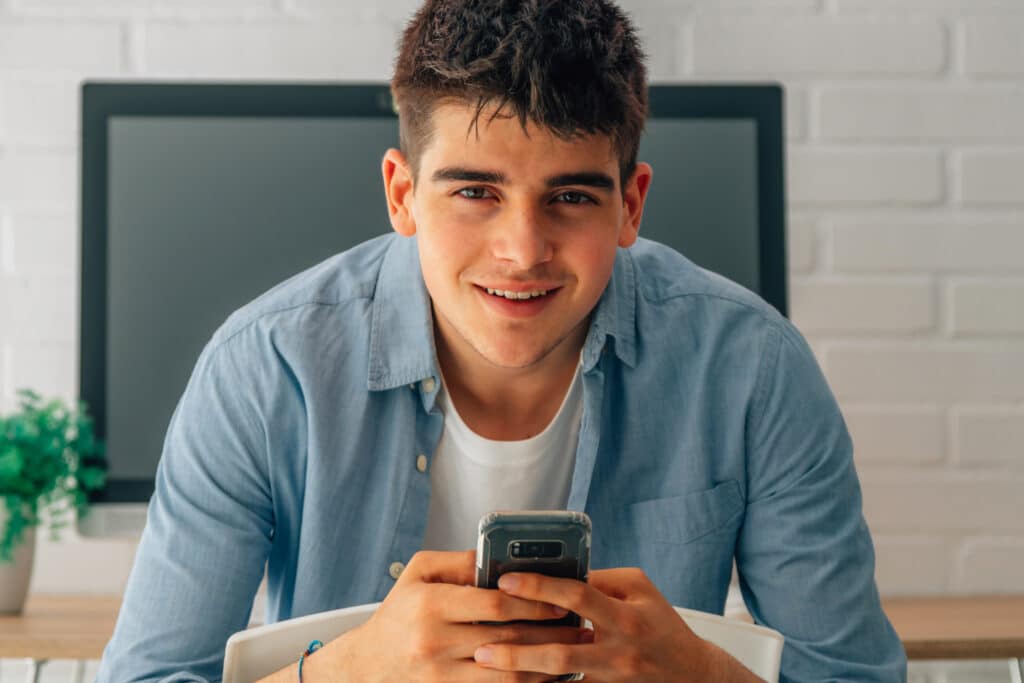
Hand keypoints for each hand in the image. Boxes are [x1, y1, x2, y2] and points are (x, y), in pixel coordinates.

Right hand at [302, 550, 590, 681]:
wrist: (367, 665)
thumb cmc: (398, 613)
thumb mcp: (418, 573)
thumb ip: (459, 561)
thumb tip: (497, 556)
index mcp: (430, 604)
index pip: (494, 604)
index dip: (533, 603)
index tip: (560, 602)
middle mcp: (434, 642)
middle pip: (507, 640)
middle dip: (549, 635)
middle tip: (580, 629)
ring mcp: (440, 676)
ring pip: (506, 675)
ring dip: (545, 667)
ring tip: (572, 656)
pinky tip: (544, 678)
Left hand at [473, 567, 761, 681]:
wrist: (694, 676)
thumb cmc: (662, 625)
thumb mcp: (640, 589)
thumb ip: (601, 579)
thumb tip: (559, 571)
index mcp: (624, 614)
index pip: (576, 595)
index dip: (538, 586)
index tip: (505, 580)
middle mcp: (617, 650)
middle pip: (560, 650)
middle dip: (516, 646)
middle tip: (481, 641)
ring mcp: (612, 678)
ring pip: (560, 679)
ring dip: (521, 672)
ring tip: (486, 663)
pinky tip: (513, 681)